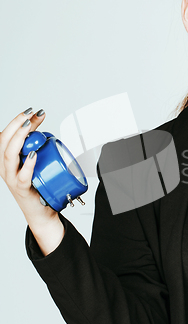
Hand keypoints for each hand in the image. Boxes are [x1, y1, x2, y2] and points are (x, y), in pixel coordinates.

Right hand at [0, 108, 57, 222]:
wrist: (42, 212)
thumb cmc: (38, 185)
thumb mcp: (36, 161)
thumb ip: (37, 145)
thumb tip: (46, 126)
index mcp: (7, 159)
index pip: (6, 135)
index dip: (17, 121)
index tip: (33, 111)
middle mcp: (6, 168)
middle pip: (4, 142)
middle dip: (16, 125)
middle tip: (30, 115)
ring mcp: (12, 179)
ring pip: (9, 156)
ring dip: (19, 139)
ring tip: (28, 127)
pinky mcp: (23, 190)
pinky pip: (22, 177)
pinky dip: (27, 165)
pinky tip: (34, 155)